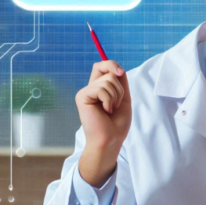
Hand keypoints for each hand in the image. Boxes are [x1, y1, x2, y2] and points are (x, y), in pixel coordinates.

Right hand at [76, 61, 130, 186]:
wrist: (111, 139)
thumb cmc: (117, 123)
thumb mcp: (123, 98)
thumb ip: (120, 82)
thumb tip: (118, 69)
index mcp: (99, 88)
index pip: (102, 66)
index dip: (111, 64)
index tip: (121, 73)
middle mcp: (90, 88)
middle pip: (108, 72)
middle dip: (120, 89)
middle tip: (115, 105)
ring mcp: (85, 92)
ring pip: (108, 81)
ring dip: (115, 97)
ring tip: (110, 110)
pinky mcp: (82, 97)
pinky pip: (101, 89)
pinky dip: (109, 101)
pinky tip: (105, 111)